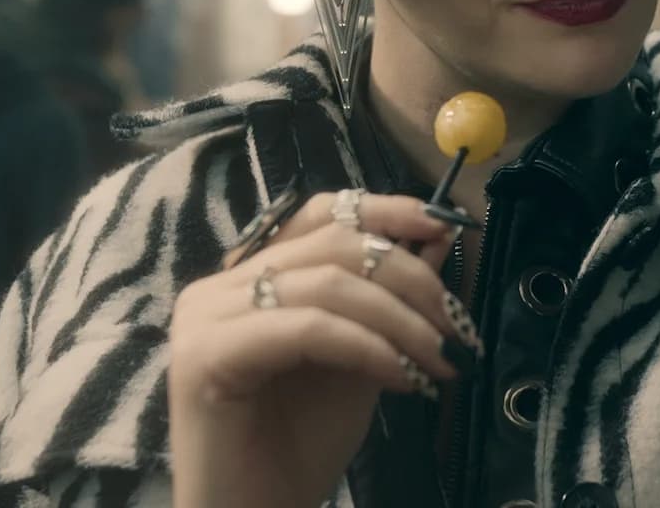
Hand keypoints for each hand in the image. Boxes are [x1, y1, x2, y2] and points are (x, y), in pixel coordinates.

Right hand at [168, 192, 478, 507]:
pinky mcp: (204, 355)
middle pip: (331, 244)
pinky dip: (367, 346)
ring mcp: (205, 316)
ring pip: (325, 283)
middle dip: (408, 278)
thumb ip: (387, 301)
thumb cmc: (300, 450)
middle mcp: (219, 286)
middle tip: (455, 326)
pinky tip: (403, 378)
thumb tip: (436, 239)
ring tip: (439, 360)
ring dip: (399, 318)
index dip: (386, 210)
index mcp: (249, 278)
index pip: (321, 215)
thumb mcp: (362, 360)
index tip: (443, 228)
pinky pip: (308, 327)